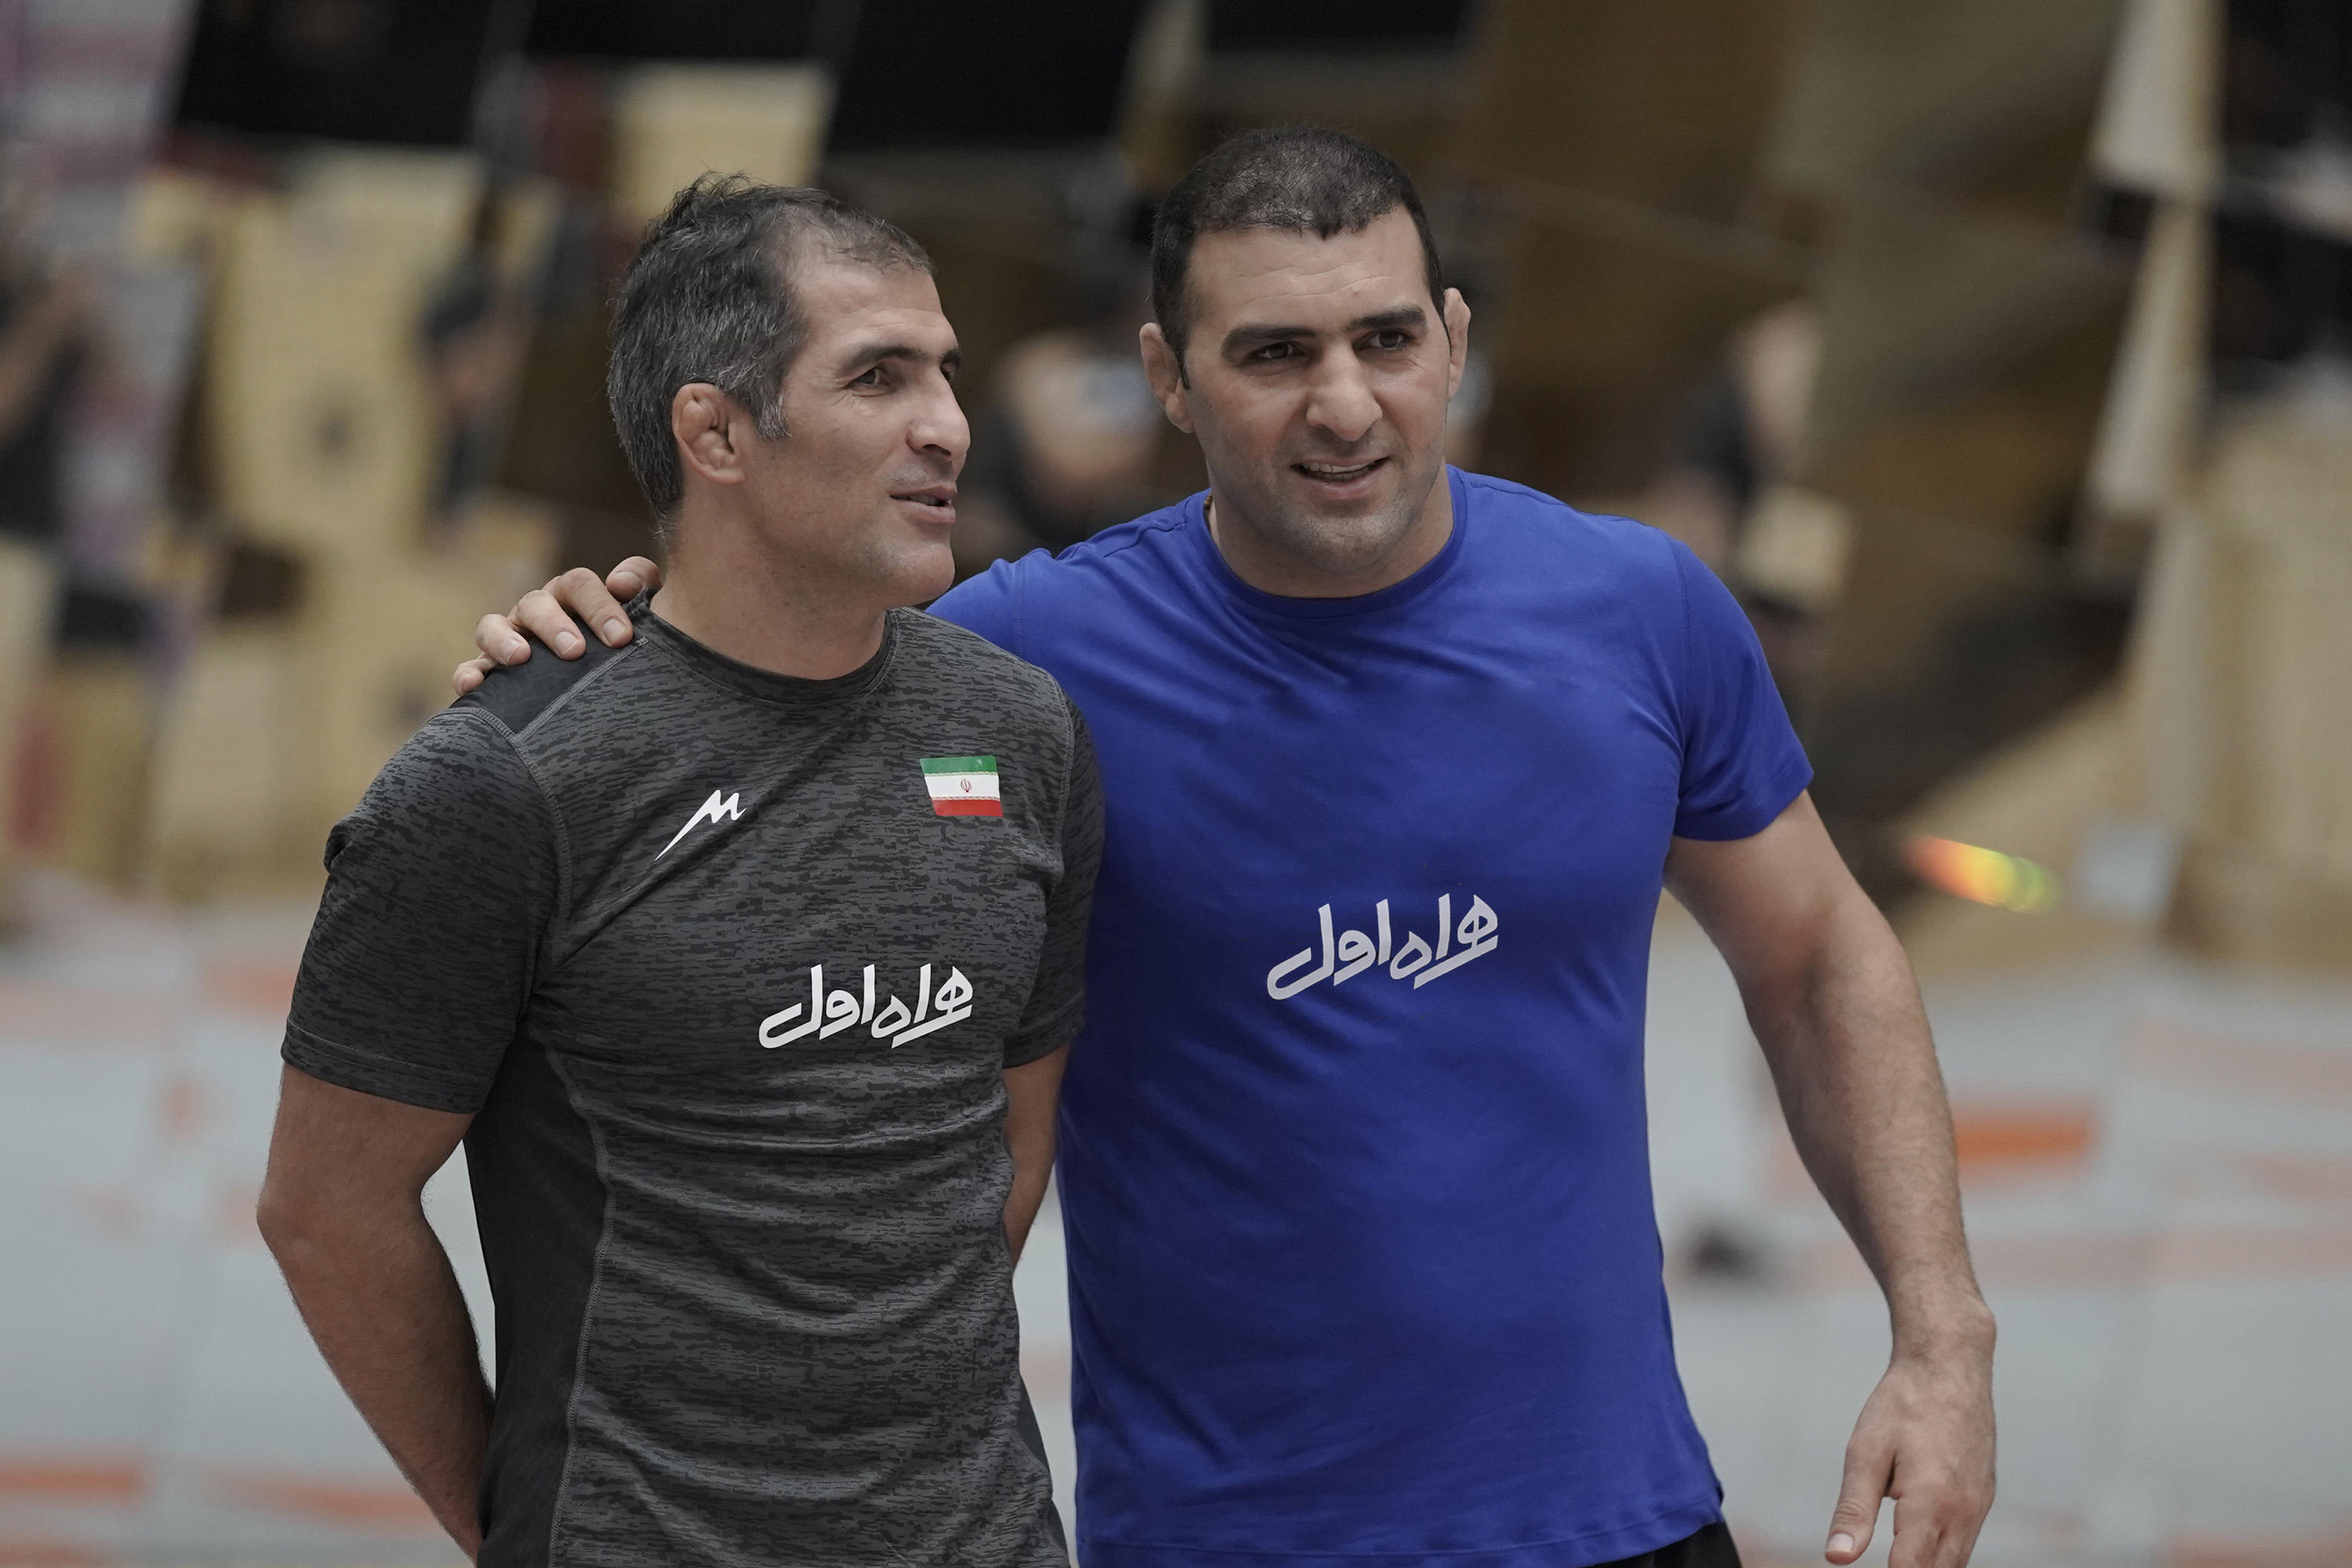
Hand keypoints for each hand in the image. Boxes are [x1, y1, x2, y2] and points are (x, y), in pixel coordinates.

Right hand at [452, 558, 661, 695]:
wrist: (607, 690)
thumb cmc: (622, 647)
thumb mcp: (639, 615)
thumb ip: (640, 585)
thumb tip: (622, 583)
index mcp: (571, 597)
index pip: (579, 585)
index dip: (599, 606)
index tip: (621, 638)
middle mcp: (537, 613)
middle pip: (535, 603)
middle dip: (554, 625)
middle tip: (574, 651)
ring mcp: (509, 640)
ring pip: (493, 626)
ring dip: (504, 640)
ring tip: (520, 658)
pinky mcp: (489, 671)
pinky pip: (470, 668)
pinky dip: (468, 675)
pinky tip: (473, 686)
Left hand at [1826, 1338, 1994, 1567]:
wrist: (1949, 1366)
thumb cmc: (1902, 1405)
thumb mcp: (1865, 1453)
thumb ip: (1853, 1510)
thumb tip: (1837, 1558)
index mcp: (1931, 1504)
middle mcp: (1964, 1512)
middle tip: (1884, 1563)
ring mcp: (1979, 1506)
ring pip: (1955, 1561)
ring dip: (1927, 1566)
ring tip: (1896, 1556)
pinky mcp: (1984, 1497)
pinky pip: (1965, 1541)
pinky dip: (1943, 1552)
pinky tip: (1917, 1545)